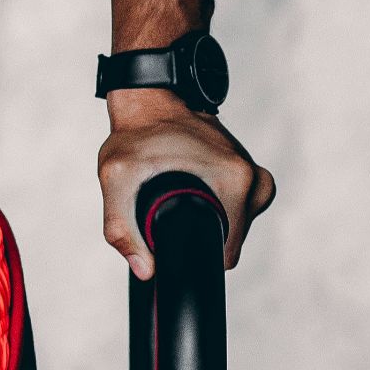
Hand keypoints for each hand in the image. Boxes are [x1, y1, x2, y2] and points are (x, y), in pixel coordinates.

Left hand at [97, 88, 274, 279]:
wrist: (149, 98)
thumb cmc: (134, 134)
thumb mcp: (116, 179)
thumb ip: (121, 229)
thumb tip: (146, 271)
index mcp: (235, 182)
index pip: (226, 251)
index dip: (196, 254)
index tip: (171, 239)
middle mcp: (253, 178)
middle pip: (230, 238)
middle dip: (199, 232)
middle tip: (167, 206)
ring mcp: (253, 173)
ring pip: (234, 224)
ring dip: (206, 217)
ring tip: (176, 192)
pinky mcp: (246, 170)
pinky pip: (236, 207)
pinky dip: (214, 205)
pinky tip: (189, 188)